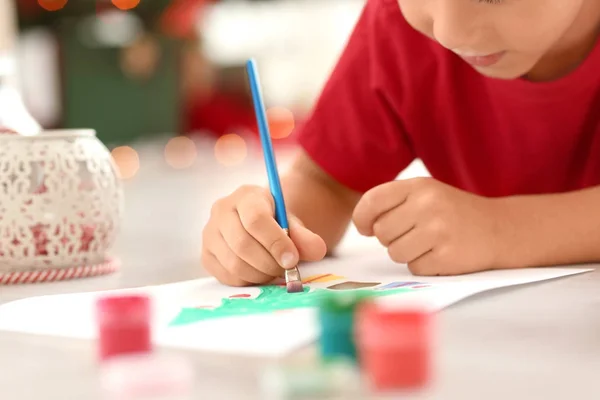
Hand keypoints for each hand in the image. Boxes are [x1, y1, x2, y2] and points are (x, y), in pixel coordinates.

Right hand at [202, 185, 326, 285]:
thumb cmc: (276, 222)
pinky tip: (259, 272)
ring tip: (274, 270)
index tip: (293, 259)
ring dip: (260, 274)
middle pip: (243, 244)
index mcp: (246, 196)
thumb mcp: (293, 224)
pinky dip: (248, 280)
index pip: (256, 219)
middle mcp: (221, 211)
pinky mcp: (206, 255)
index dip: (276, 242)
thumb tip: (317, 250)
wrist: (257, 225)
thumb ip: (306, 236)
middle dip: (269, 263)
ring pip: (234, 263)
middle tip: (286, 269)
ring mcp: (210, 233)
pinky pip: (227, 276)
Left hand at [353, 178, 500, 275]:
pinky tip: (440, 254)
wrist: (499, 229)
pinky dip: (424, 266)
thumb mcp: (426, 194)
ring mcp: (438, 231)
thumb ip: (393, 203)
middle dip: (391, 238)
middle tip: (412, 234)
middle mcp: (428, 205)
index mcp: (419, 186)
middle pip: (382, 232)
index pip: (372, 201)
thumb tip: (364, 225)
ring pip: (395, 253)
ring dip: (407, 254)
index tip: (366, 228)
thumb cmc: (452, 212)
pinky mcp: (447, 256)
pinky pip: (414, 268)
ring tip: (428, 244)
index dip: (362, 218)